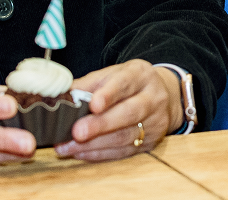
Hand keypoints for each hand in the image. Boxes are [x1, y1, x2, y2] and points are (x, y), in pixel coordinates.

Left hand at [55, 60, 183, 161]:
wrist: (163, 96)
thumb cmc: (130, 84)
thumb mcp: (114, 74)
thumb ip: (90, 83)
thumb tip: (63, 95)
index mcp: (142, 75)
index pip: (126, 83)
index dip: (109, 94)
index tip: (93, 104)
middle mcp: (153, 98)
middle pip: (129, 113)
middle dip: (101, 125)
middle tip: (77, 132)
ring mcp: (154, 122)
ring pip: (124, 137)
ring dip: (94, 144)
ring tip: (68, 146)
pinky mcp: (150, 143)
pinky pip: (123, 152)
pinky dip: (99, 154)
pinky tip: (81, 152)